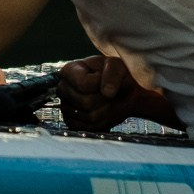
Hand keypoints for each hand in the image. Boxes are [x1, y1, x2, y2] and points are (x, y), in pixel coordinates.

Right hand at [56, 50, 180, 134]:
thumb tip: (106, 92)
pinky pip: (85, 128)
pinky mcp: (73, 122)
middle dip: (106, 100)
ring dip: (106, 112)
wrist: (129, 91)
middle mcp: (64, 88)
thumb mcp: (122, 65)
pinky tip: (107, 113)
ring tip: (113, 103)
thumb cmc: (125, 74)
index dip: (101, 86)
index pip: (83, 85)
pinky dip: (101, 123)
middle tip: (116, 94)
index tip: (113, 83)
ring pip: (87, 117)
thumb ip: (114, 73)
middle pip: (86, 103)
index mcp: (71, 70)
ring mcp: (67, 107)